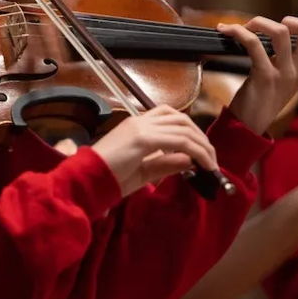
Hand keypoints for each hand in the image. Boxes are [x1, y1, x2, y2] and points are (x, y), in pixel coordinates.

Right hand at [91, 105, 217, 196]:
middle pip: (181, 119)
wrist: (86, 180)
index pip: (170, 117)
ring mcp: (141, 128)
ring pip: (184, 128)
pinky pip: (179, 141)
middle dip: (201, 138)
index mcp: (136, 126)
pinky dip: (196, 151)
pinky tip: (204, 164)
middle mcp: (140, 121)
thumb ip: (166, 163)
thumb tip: (190, 159)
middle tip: (211, 158)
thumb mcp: (143, 172)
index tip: (201, 151)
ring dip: (202, 144)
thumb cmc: (108, 178)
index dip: (190, 131)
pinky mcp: (143, 139)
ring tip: (211, 163)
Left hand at [221, 15, 297, 134]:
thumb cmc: (261, 99)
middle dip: (291, 19)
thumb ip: (286, 58)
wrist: (247, 126)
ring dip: (260, 22)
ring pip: (281, 31)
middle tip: (271, 26)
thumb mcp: (282, 78)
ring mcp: (283, 74)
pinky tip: (227, 31)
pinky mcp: (264, 76)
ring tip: (245, 27)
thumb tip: (278, 30)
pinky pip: (254, 44)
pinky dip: (238, 32)